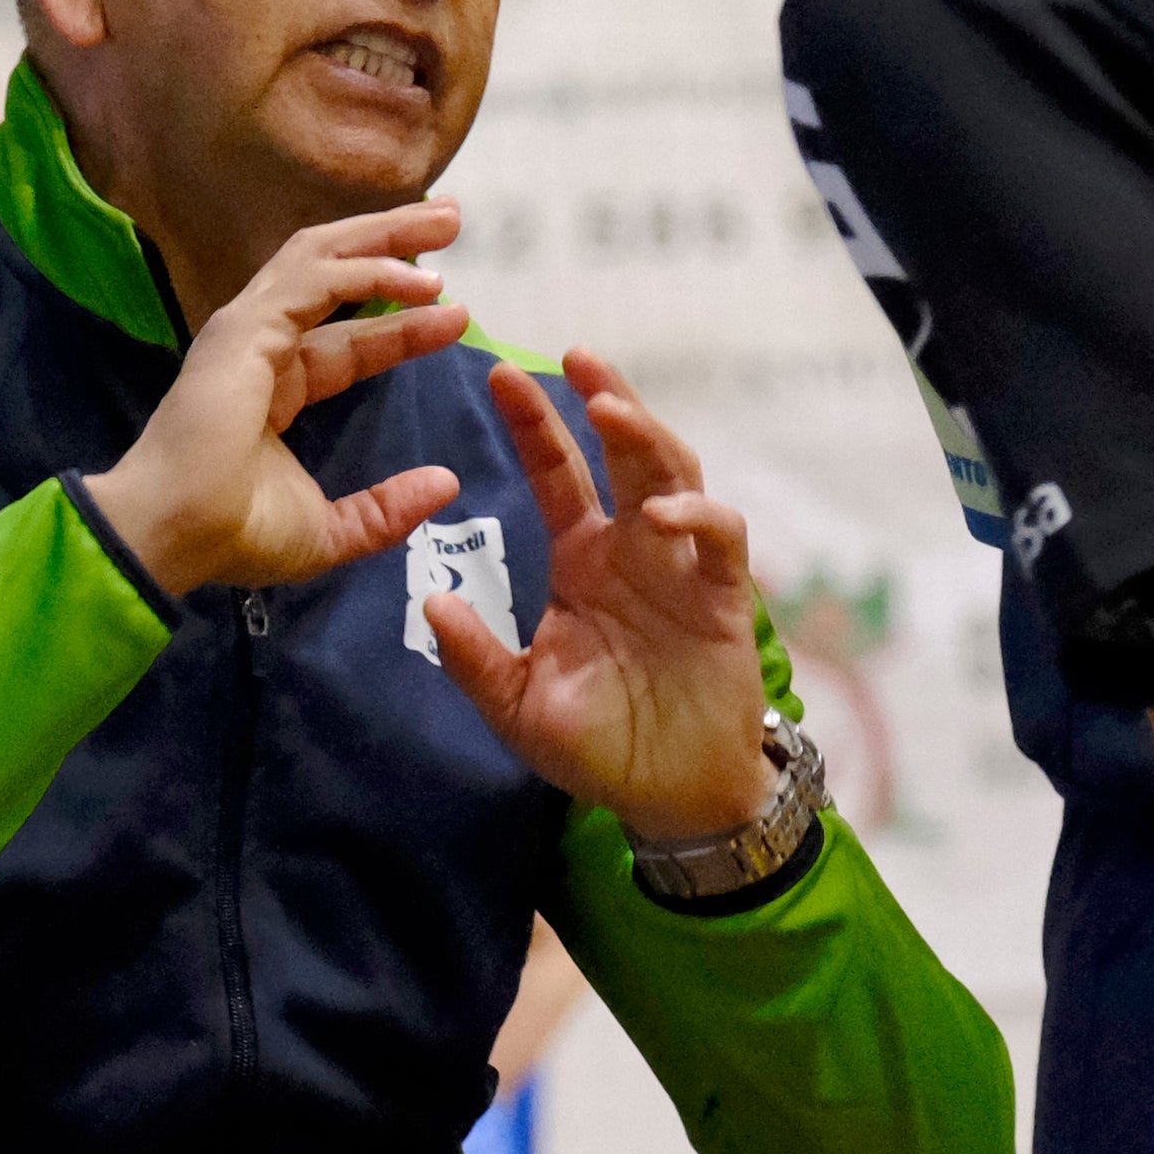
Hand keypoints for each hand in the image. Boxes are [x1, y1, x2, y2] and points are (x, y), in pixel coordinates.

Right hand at [85, 209, 474, 598]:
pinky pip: (316, 281)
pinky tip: (419, 280)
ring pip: (321, 257)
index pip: (348, 341)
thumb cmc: (236, 534)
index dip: (402, 325)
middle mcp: (259, 347)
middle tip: (450, 222)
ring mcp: (248, 330)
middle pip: (333, 274)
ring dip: (385, 236)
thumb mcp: (332, 530)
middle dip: (392, 243)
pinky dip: (370, 270)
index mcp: (274, 389)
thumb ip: (387, 509)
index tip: (456, 315)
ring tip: (445, 221)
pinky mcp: (247, 326)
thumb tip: (446, 485)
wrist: (176, 534)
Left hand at [419, 350, 772, 841]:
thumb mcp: (516, 704)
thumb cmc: (597, 746)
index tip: (497, 374)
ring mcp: (683, 566)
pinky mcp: (724, 597)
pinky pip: (721, 537)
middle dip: (602, 399)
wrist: (669, 797)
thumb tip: (430, 604)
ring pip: (675, 475)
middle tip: (573, 356)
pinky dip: (698, 515)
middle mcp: (633, 548)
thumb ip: (475, 657)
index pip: (557, 473)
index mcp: (582, 559)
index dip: (534, 424)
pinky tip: (662, 511)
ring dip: (647, 437)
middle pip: (623, 452)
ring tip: (609, 408)